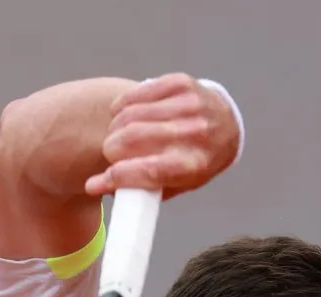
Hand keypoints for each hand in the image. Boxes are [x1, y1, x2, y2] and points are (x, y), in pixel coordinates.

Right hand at [85, 73, 240, 197]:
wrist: (227, 127)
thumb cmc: (195, 162)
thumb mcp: (177, 184)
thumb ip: (143, 188)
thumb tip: (100, 186)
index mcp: (193, 164)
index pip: (147, 170)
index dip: (115, 178)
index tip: (93, 184)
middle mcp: (193, 133)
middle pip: (132, 138)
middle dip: (111, 149)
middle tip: (110, 155)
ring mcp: (187, 105)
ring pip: (130, 115)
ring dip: (114, 129)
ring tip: (116, 137)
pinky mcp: (179, 84)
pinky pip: (136, 95)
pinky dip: (121, 107)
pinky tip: (122, 115)